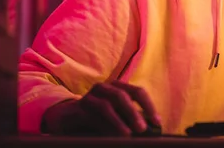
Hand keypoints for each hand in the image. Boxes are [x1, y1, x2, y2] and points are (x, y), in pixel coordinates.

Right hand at [41, 81, 159, 135]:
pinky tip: (111, 136)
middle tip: (142, 129)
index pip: (137, 92)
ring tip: (127, 134)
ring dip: (118, 121)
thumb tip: (149, 129)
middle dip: (133, 113)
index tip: (157, 122)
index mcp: (118, 88)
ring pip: (106, 105)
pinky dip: (103, 126)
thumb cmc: (98, 118)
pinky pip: (92, 116)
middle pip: (122, 96)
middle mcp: (105, 88)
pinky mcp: (78, 108)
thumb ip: (130, 120)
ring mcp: (90, 96)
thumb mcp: (117, 118)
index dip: (149, 106)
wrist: (66, 118)